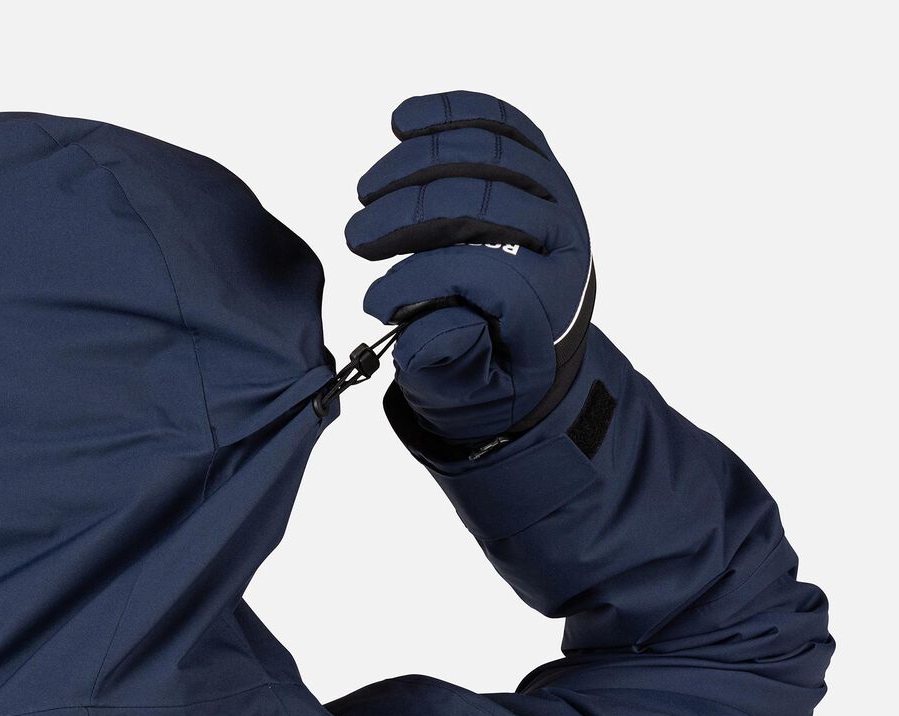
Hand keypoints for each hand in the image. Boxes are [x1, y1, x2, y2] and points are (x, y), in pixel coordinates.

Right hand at [346, 91, 593, 445]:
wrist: (538, 337)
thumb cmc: (499, 366)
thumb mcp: (477, 395)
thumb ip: (451, 368)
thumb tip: (425, 324)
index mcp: (553, 298)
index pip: (485, 273)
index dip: (420, 283)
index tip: (373, 305)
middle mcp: (564, 236)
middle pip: (485, 202)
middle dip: (408, 216)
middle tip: (357, 240)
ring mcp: (554, 191)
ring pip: (487, 152)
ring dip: (416, 163)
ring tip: (366, 193)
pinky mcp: (538, 162)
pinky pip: (499, 122)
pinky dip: (449, 114)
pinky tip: (402, 121)